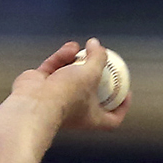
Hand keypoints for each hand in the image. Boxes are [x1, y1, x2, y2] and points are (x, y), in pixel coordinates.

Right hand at [10, 38, 130, 132]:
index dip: (122, 107)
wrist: (35, 102)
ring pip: (71, 77)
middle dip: (97, 78)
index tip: (126, 92)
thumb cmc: (67, 95)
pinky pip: (55, 69)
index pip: (112, 119)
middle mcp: (76, 111)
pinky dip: (63, 58)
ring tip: (83, 48)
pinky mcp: (42, 85)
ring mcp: (58, 98)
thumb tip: (97, 44)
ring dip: (78, 61)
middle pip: (91, 95)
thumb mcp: (91, 73)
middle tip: (104, 63)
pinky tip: (70, 47)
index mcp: (92, 119)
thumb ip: (97, 58)